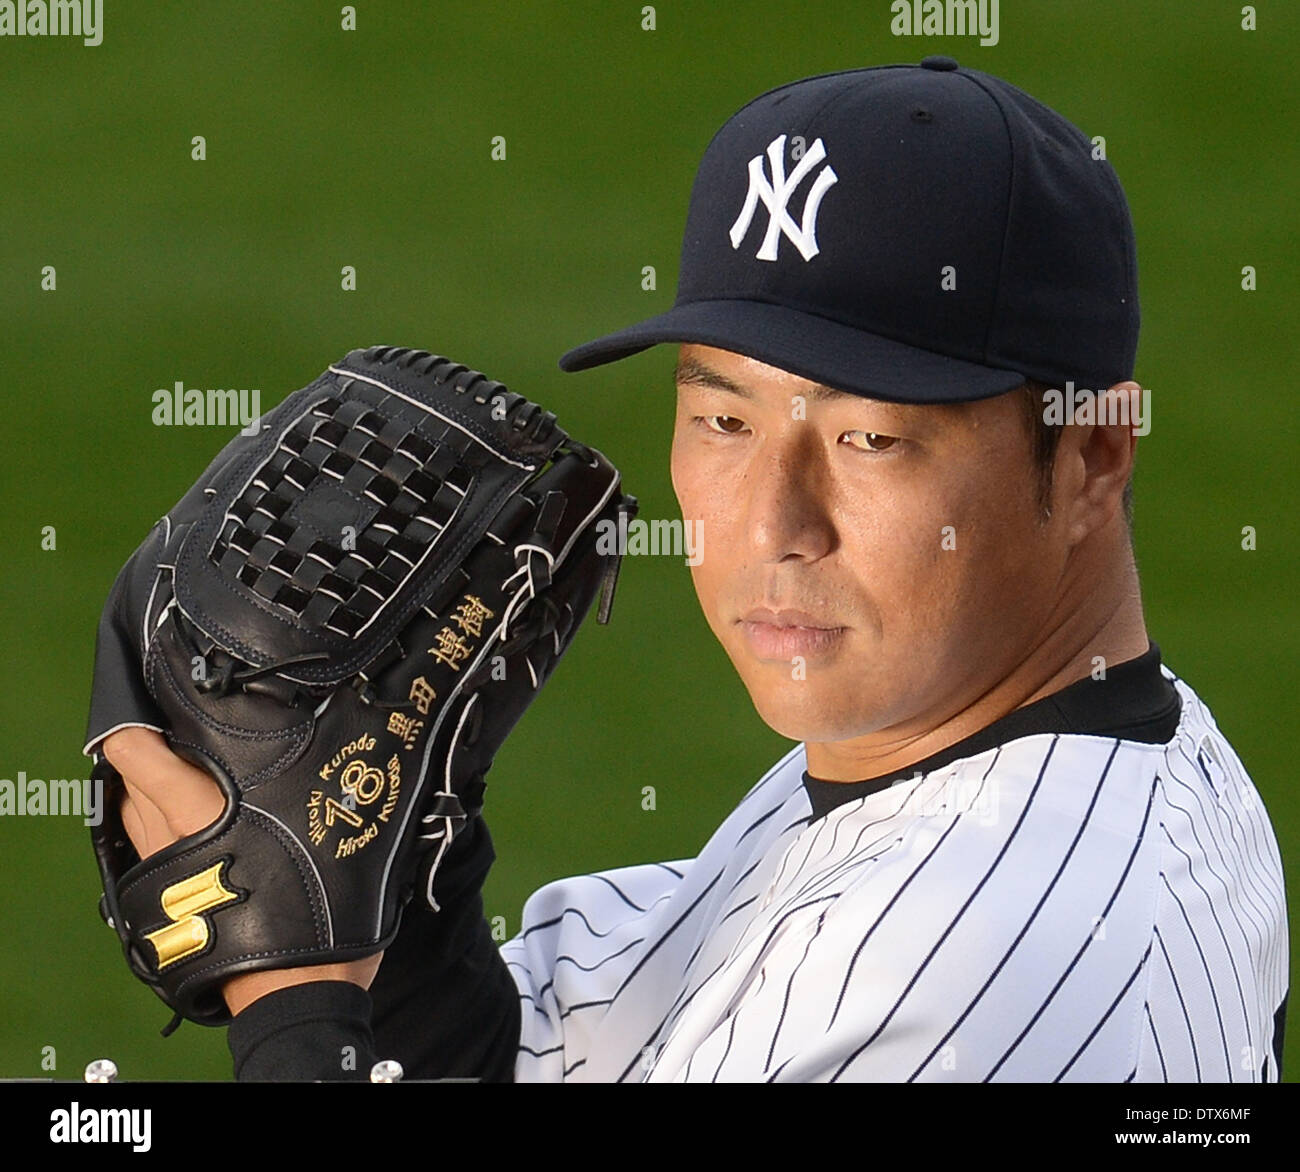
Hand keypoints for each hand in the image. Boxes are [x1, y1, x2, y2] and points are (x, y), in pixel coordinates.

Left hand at [101, 728, 382, 1014]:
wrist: (295, 988)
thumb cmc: (314, 909)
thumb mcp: (326, 822)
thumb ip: (320, 774)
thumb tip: (361, 735)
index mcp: (195, 807)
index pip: (133, 748)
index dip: (140, 722)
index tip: (169, 706)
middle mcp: (164, 833)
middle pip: (127, 775)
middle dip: (152, 750)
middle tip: (197, 737)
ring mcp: (156, 867)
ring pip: (130, 809)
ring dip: (150, 789)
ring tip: (197, 778)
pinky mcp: (156, 900)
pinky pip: (142, 843)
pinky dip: (157, 825)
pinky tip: (195, 826)